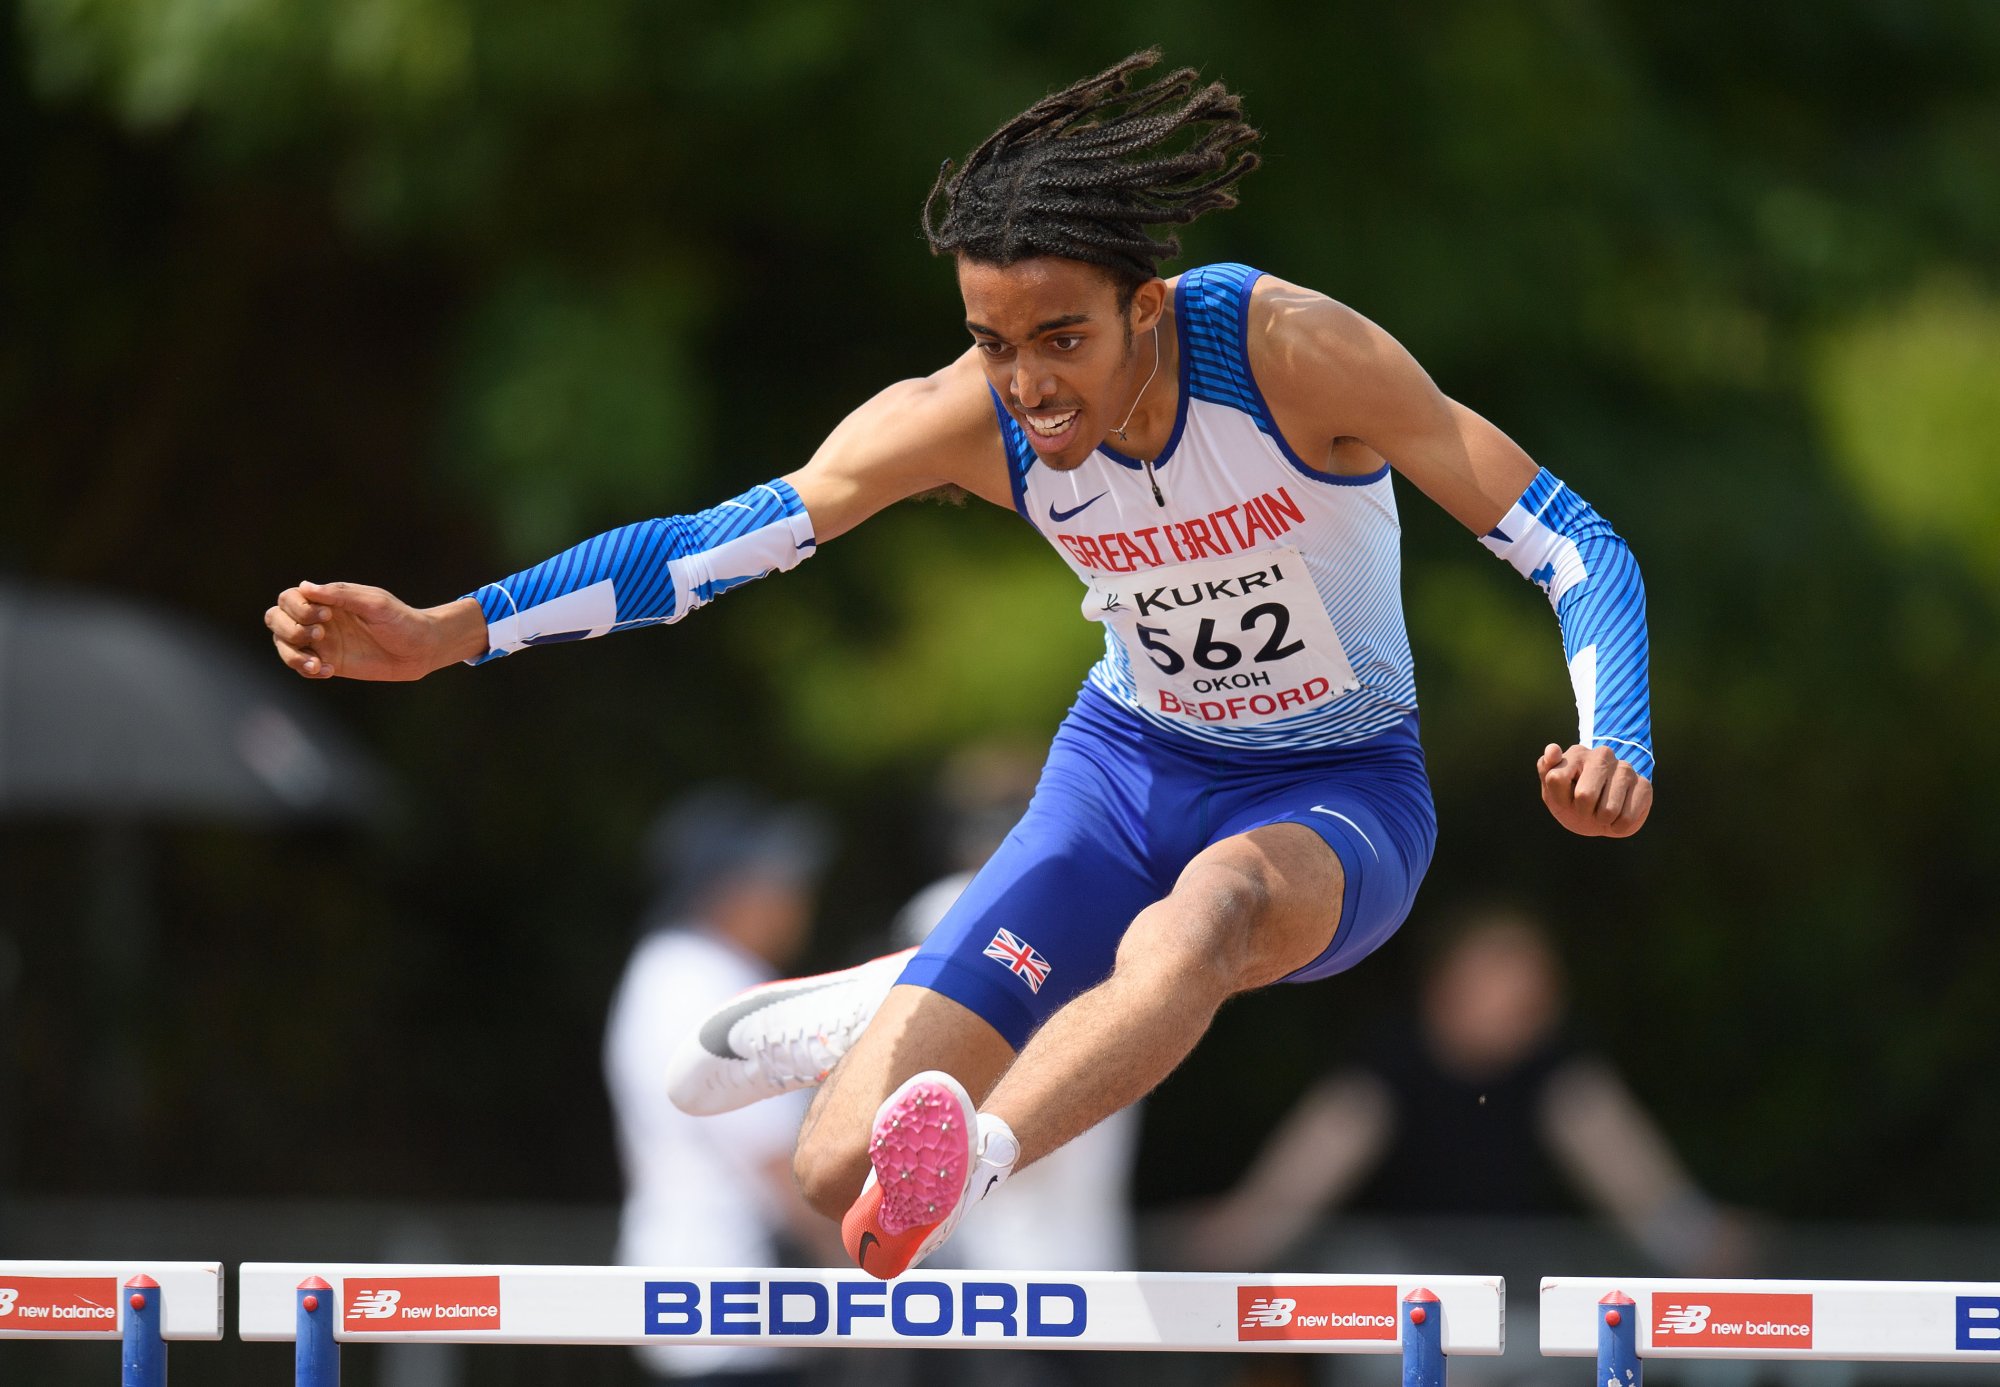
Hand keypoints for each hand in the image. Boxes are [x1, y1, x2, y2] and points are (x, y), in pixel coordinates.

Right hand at [264, 581, 485, 680]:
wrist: (421, 649)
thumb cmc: (401, 620)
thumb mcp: (375, 603)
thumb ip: (341, 594)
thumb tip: (304, 586)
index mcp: (327, 599)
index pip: (288, 598)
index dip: (296, 607)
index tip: (325, 615)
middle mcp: (319, 619)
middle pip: (275, 619)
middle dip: (289, 629)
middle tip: (320, 636)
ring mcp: (322, 643)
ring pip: (283, 645)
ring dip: (292, 654)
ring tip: (317, 664)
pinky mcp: (329, 663)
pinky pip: (302, 667)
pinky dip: (307, 670)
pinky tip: (328, 671)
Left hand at [1536, 742, 1651, 837]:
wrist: (1601, 818)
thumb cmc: (1572, 803)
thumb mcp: (1552, 792)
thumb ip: (1546, 770)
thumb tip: (1552, 749)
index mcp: (1576, 753)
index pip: (1556, 779)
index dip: (1559, 798)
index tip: (1565, 798)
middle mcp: (1602, 754)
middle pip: (1584, 796)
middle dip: (1582, 811)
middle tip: (1585, 808)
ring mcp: (1625, 768)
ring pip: (1608, 810)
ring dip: (1601, 819)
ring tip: (1601, 812)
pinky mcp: (1644, 785)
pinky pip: (1627, 818)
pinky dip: (1618, 826)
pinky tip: (1617, 817)